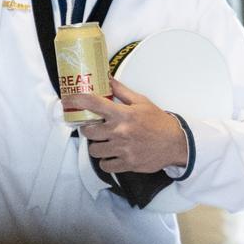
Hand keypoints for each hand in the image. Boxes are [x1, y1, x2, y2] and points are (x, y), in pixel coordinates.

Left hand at [64, 78, 188, 173]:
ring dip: (97, 146)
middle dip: (88, 129)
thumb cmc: (158, 121)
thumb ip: (122, 91)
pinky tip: (112, 155)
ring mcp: (123, 149)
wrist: (175, 142)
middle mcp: (120, 131)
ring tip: (104, 142)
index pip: (94, 104)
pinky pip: (105, 165)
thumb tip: (108, 78)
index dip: (77, 100)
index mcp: (123, 114)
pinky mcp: (127, 163)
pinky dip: (106, 161)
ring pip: (94, 150)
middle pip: (89, 131)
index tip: (68, 100)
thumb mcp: (141, 101)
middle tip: (95, 127)